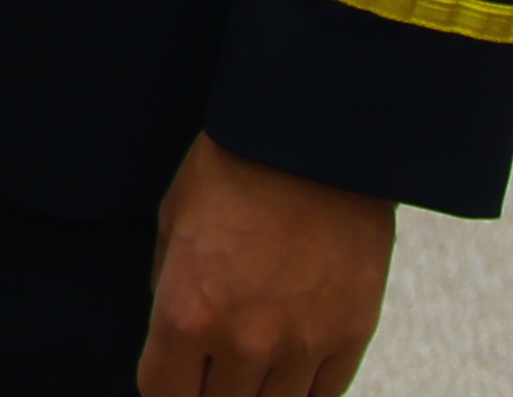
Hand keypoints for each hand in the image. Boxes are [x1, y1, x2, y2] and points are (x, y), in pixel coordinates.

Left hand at [137, 134, 394, 396]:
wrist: (313, 141)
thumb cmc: (234, 170)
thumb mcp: (173, 225)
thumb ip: (170, 292)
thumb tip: (175, 338)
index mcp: (186, 313)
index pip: (162, 394)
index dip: (163, 390)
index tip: (171, 378)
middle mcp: (242, 342)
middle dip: (206, 393)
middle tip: (209, 370)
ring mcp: (301, 346)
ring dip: (257, 394)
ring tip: (250, 370)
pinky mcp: (349, 337)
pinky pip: (324, 396)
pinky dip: (304, 390)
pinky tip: (290, 370)